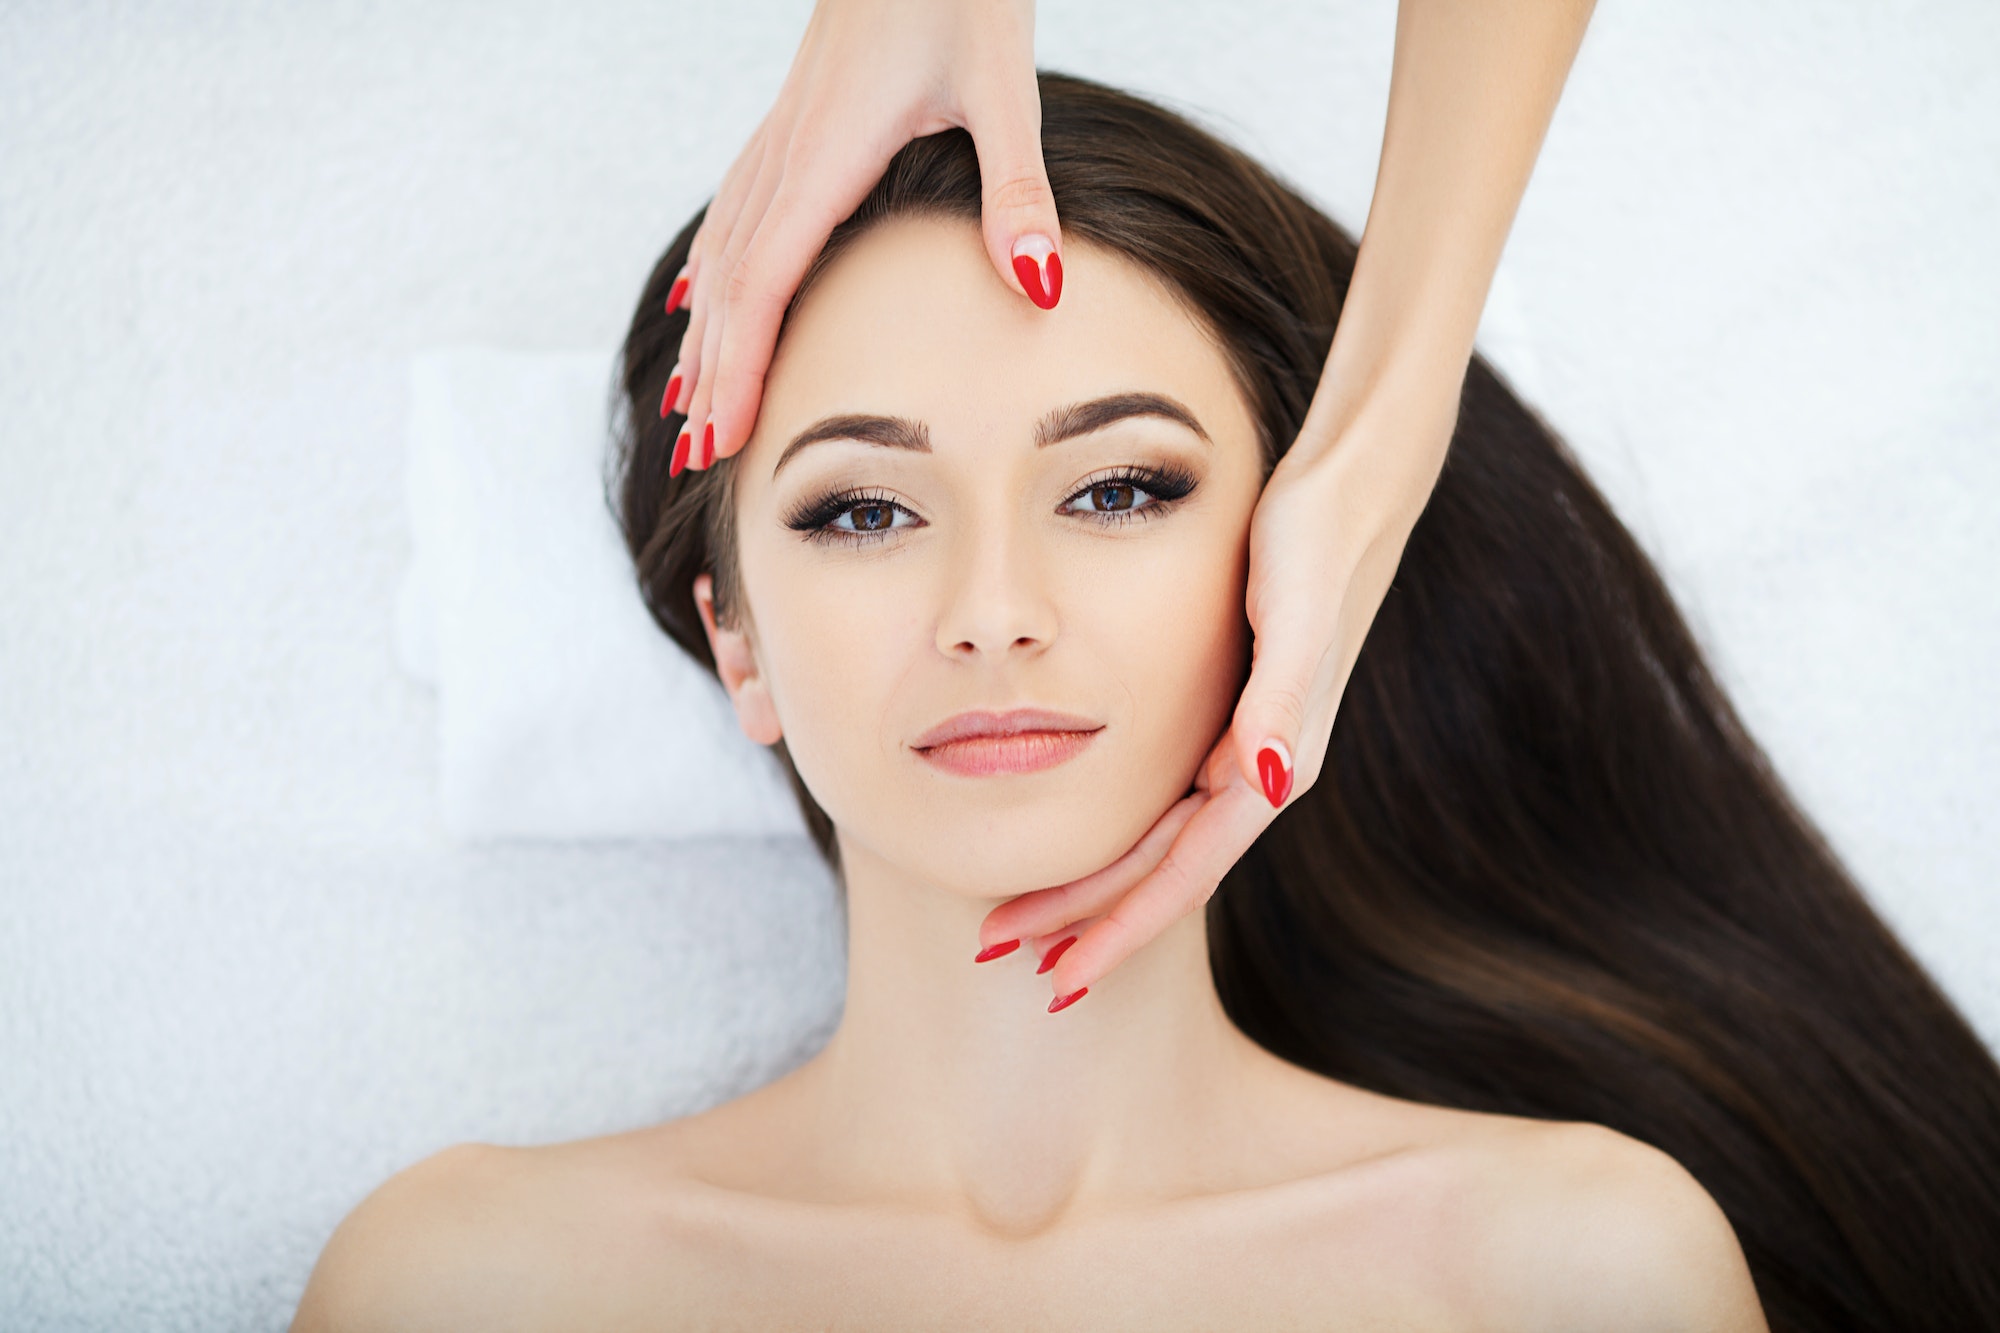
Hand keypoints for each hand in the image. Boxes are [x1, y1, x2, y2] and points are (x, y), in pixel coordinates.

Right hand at [662, 0, 1061, 472]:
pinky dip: (713, 268)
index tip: (723, 436)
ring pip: (723, 250)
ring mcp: (783, 134)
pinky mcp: (794, 120)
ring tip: (689, 401)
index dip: (740, 366)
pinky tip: (701, 293)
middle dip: (712, 372)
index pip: (767, 282)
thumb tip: (1037, 284)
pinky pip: (733, 211)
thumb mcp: (1004, 87)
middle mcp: (789, 150)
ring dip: (705, 331)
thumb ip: (1017, 190)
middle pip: (731, 282)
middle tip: (696, 455)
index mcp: (829, 152)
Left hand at [979, 387, 1457, 1005]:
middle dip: (1088, 924)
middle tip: (1004, 958)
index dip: (1118, 928)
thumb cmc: (1318, 539)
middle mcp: (1257, 767)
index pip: (1182, 873)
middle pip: (1163, 874)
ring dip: (1098, 891)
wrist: (1354, 488)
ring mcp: (1245, 745)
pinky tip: (1087, 846)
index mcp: (1268, 760)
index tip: (1055, 977)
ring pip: (1161, 845)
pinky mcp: (1233, 714)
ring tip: (1029, 924)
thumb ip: (1282, 696)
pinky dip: (1123, 839)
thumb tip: (1268, 779)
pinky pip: (1168, 804)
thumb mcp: (1296, 611)